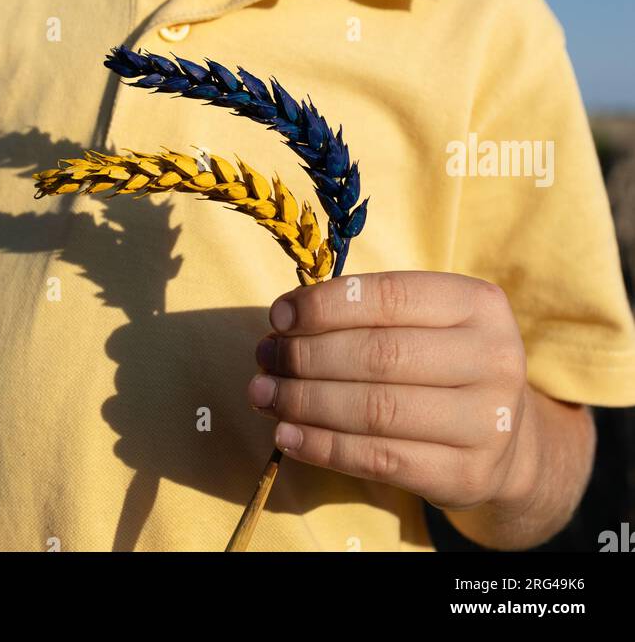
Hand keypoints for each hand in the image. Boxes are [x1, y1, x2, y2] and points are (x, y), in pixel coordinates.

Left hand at [247, 271, 535, 511]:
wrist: (506, 437)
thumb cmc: (444, 362)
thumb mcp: (427, 322)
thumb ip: (368, 315)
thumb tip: (285, 323)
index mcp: (479, 305)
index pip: (390, 296)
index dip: (327, 305)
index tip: (279, 315)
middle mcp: (493, 359)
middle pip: (379, 355)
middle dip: (307, 356)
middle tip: (264, 357)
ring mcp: (487, 423)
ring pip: (375, 410)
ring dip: (306, 402)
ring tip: (265, 393)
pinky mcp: (467, 475)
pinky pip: (379, 459)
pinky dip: (324, 447)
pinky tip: (288, 436)